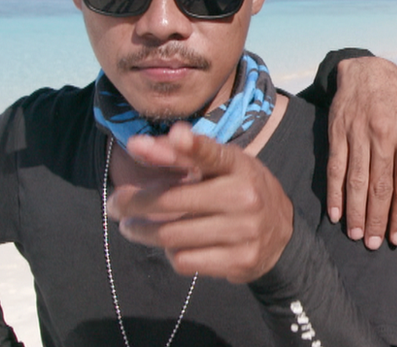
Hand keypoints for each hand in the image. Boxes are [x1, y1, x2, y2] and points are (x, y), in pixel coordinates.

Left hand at [106, 123, 293, 283]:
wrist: (281, 234)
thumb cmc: (238, 190)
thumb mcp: (219, 165)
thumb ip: (179, 154)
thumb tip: (138, 145)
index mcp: (238, 165)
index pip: (211, 153)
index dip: (191, 146)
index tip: (175, 135)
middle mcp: (244, 196)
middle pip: (173, 200)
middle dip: (134, 203)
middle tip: (115, 204)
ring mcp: (244, 231)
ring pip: (173, 235)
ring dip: (143, 232)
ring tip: (131, 227)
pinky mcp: (239, 260)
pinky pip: (185, 260)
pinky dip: (170, 253)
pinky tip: (170, 245)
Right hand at [327, 57, 396, 249]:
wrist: (367, 70)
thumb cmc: (395, 102)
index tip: (396, 237)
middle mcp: (383, 136)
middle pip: (380, 187)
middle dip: (378, 219)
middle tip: (375, 245)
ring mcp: (358, 134)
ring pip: (356, 181)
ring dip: (356, 212)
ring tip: (357, 235)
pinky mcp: (337, 133)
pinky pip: (335, 168)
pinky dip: (334, 193)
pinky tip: (336, 213)